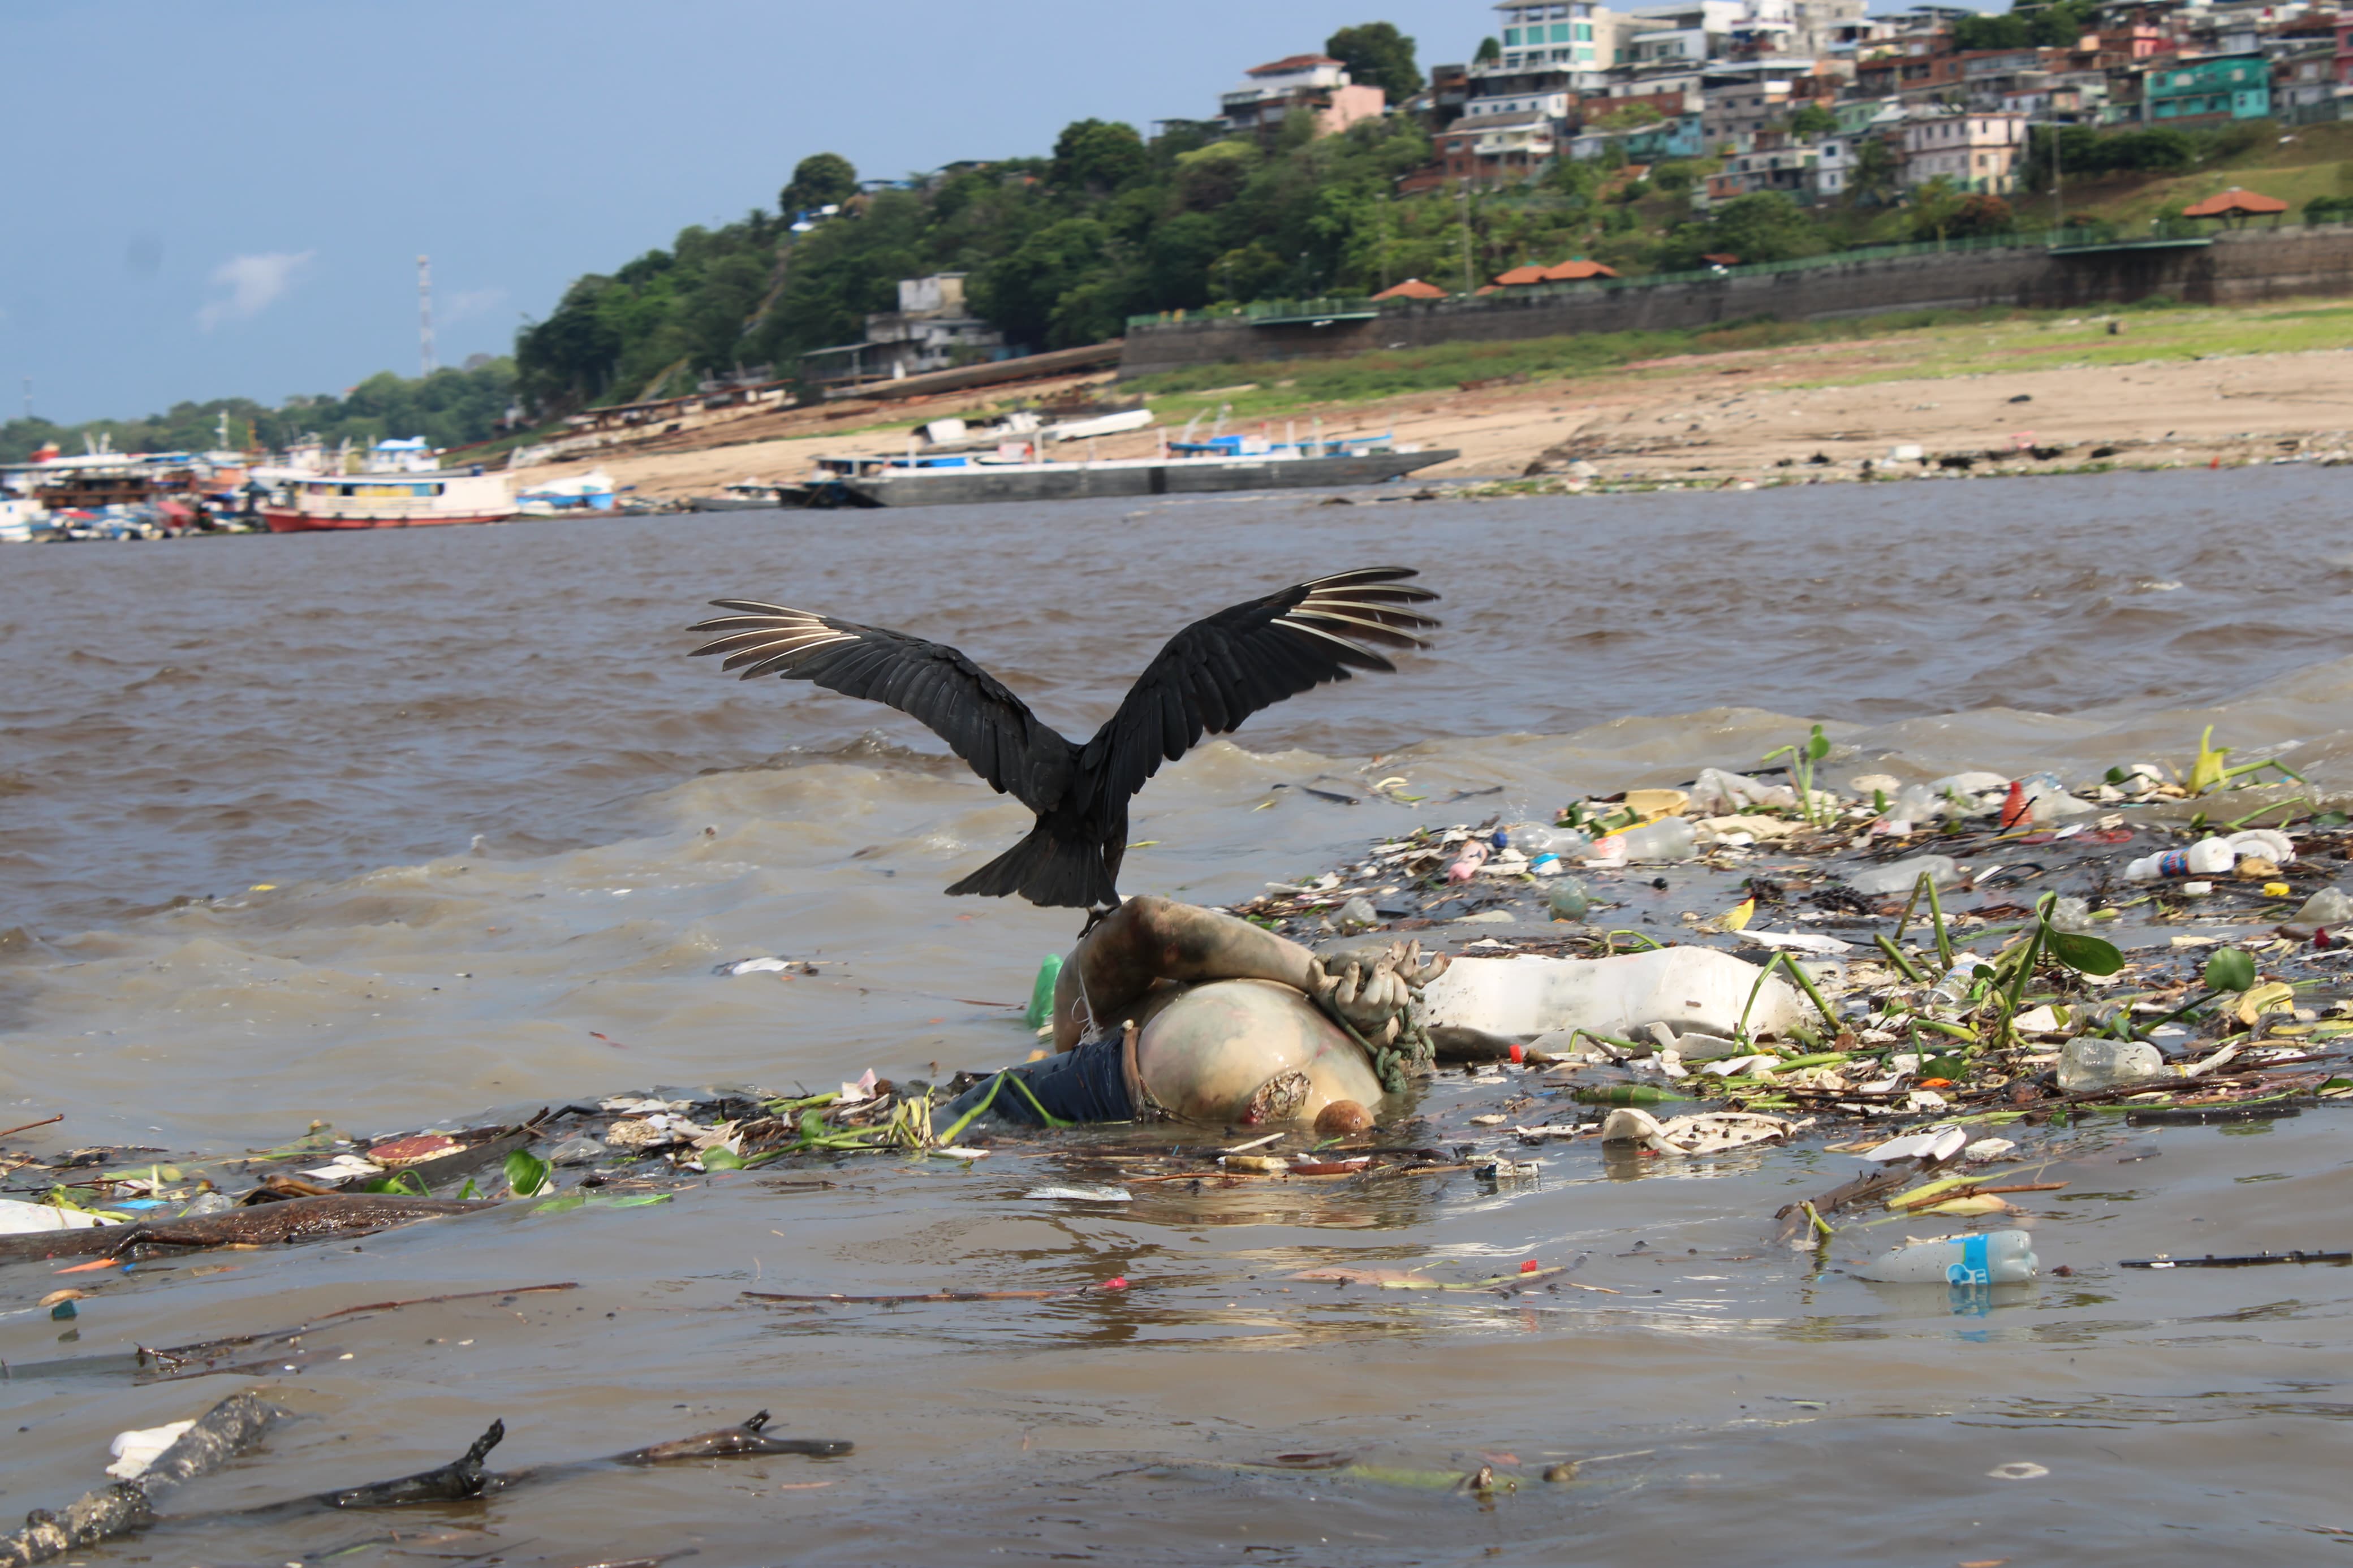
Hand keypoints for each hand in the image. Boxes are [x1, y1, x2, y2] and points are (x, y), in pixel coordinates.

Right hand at [1309, 940, 1448, 1044]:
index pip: (1345, 996)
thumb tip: (1313, 962)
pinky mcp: (1392, 1011)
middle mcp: (1361, 1012)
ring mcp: (1378, 1013)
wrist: (1358, 1015)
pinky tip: (1395, 976)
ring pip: (1387, 999)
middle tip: (1378, 965)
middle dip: (1376, 980)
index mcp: (1344, 1005)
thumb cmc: (1338, 994)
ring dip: (1389, 980)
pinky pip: (1401, 1000)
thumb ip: (1316, 975)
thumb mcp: (1323, 987)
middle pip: (1371, 999)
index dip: (1351, 979)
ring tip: (1385, 968)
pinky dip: (1401, 986)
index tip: (1354, 964)